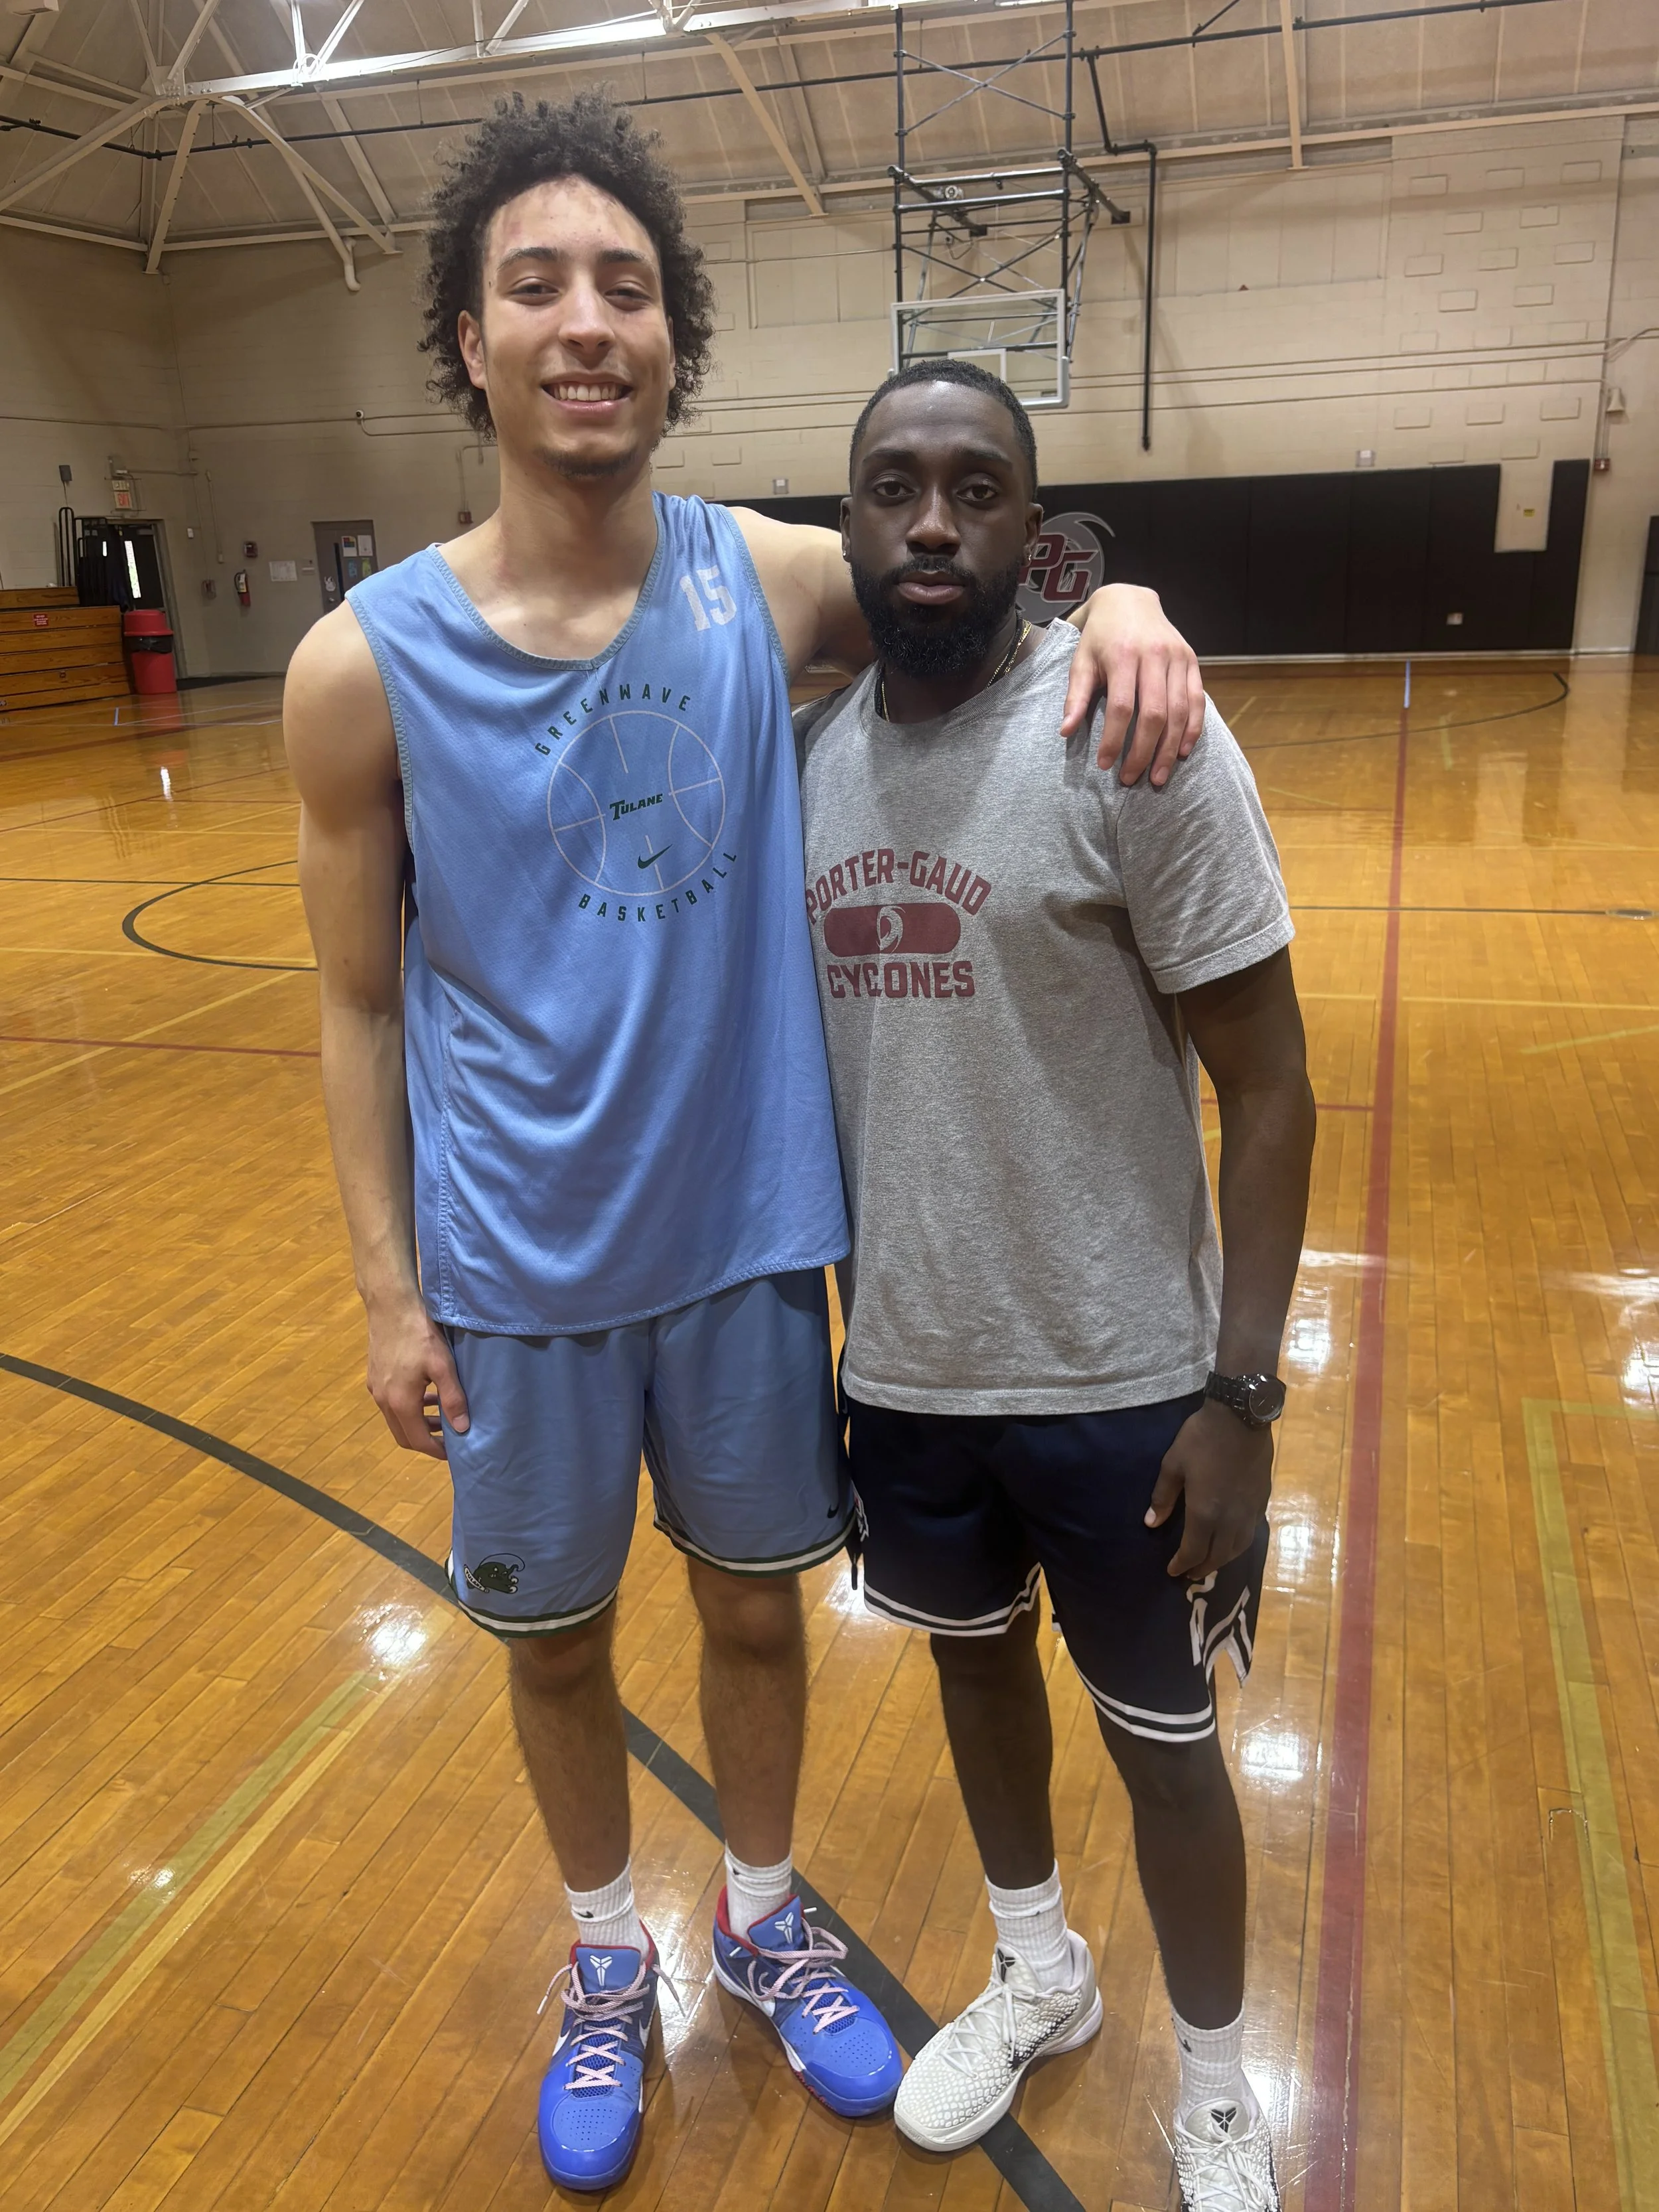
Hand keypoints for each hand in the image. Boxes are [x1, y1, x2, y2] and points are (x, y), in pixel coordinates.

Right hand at [365, 1296, 468, 1457]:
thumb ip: (453, 1398)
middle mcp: (383, 1400)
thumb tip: (462, 1429)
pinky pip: (392, 1403)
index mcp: (400, 1402)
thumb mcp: (443, 1365)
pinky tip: (427, 1394)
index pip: (417, 1441)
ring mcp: (376, 1388)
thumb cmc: (420, 1333)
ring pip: (397, 1419)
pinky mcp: (375, 1376)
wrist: (390, 1305)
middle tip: (450, 1437)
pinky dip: (410, 1407)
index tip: (455, 1453)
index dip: (436, 1451)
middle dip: (427, 1440)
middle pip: (404, 1435)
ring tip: (442, 1416)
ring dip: (418, 1422)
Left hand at [1062, 583, 1205, 786]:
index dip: (1113, 740)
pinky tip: (1182, 752)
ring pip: (1179, 712)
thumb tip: (1066, 732)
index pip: (1121, 708)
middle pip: (1153, 714)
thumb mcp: (1081, 661)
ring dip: (1169, 749)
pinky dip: (1192, 729)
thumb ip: (1075, 697)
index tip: (1104, 765)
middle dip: (1143, 752)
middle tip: (1131, 779)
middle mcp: (1154, 656)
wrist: (1129, 601)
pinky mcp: (1192, 661)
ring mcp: (1177, 658)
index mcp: (1123, 655)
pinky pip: (1197, 700)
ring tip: (1157, 776)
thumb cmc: (1100, 637)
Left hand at [1145, 1400, 1271, 1579]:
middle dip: (1201, 1568)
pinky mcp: (1262, 1501)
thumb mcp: (1173, 1465)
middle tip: (1189, 1573)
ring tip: (1210, 1562)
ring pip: (1238, 1548)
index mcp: (1205, 1513)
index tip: (1172, 1571)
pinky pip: (1250, 1532)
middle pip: (1218, 1556)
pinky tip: (1231, 1539)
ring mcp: (1249, 1511)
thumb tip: (1151, 1523)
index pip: (1194, 1551)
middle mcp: (1230, 1520)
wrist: (1241, 1417)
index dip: (1182, 1565)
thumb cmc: (1201, 1439)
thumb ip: (1163, 1497)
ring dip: (1222, 1560)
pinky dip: (1238, 1544)